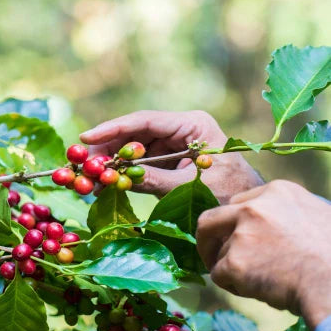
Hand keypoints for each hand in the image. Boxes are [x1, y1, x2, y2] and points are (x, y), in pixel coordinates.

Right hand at [80, 110, 261, 202]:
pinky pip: (141, 164)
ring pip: (135, 149)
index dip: (113, 129)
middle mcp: (182, 130)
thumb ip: (158, 181)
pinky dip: (124, 174)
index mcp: (193, 125)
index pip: (145, 120)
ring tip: (88, 177)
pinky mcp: (171, 162)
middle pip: (136, 134)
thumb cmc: (231, 195)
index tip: (86, 139)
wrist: (250, 210)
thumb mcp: (192, 189)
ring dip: (113, 163)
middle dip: (108, 149)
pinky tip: (105, 184)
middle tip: (81, 164)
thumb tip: (122, 177)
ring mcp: (176, 145)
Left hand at [196, 180, 330, 330]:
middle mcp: (254, 208)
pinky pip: (219, 276)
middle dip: (207, 240)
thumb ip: (286, 214)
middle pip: (210, 220)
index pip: (238, 204)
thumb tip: (269, 228)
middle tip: (212, 256)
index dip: (235, 225)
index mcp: (277, 192)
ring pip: (220, 255)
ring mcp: (242, 234)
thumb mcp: (315, 216)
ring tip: (266, 282)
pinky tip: (259, 291)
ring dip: (235, 270)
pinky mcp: (234, 262)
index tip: (238, 238)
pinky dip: (233, 286)